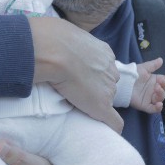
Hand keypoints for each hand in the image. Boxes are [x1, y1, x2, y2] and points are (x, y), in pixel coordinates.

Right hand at [29, 17, 123, 132]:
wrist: (55, 51)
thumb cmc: (54, 39)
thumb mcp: (65, 33)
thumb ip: (67, 40)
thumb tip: (51, 36)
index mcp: (104, 52)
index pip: (103, 67)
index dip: (93, 74)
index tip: (82, 78)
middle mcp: (110, 69)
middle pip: (107, 82)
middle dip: (97, 87)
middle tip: (79, 91)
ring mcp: (107, 88)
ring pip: (107, 98)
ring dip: (97, 102)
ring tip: (80, 105)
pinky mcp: (101, 105)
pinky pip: (114, 121)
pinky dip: (111, 126)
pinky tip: (108, 131)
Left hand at [132, 57, 164, 112]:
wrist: (123, 81)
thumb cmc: (133, 74)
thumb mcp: (144, 68)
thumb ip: (153, 65)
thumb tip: (161, 60)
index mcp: (154, 81)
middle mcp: (153, 90)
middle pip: (163, 90)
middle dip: (164, 86)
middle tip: (160, 82)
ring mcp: (149, 98)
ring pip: (160, 99)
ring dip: (161, 94)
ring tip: (157, 88)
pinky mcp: (144, 105)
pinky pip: (153, 109)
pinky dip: (157, 108)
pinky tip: (159, 104)